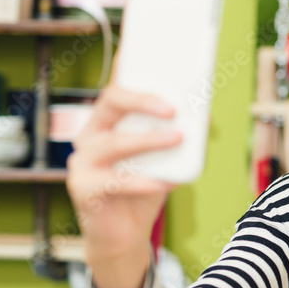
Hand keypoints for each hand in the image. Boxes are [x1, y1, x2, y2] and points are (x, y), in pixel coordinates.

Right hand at [66, 49, 181, 262]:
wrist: (123, 235)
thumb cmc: (145, 187)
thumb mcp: (166, 157)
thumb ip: (177, 133)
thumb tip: (206, 112)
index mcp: (108, 122)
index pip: (116, 86)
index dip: (128, 66)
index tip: (148, 52)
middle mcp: (90, 135)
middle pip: (109, 102)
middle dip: (141, 100)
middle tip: (173, 108)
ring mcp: (82, 162)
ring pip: (112, 142)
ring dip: (147, 140)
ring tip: (177, 139)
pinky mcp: (83, 189)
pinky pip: (115, 181)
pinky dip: (144, 181)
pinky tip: (166, 182)